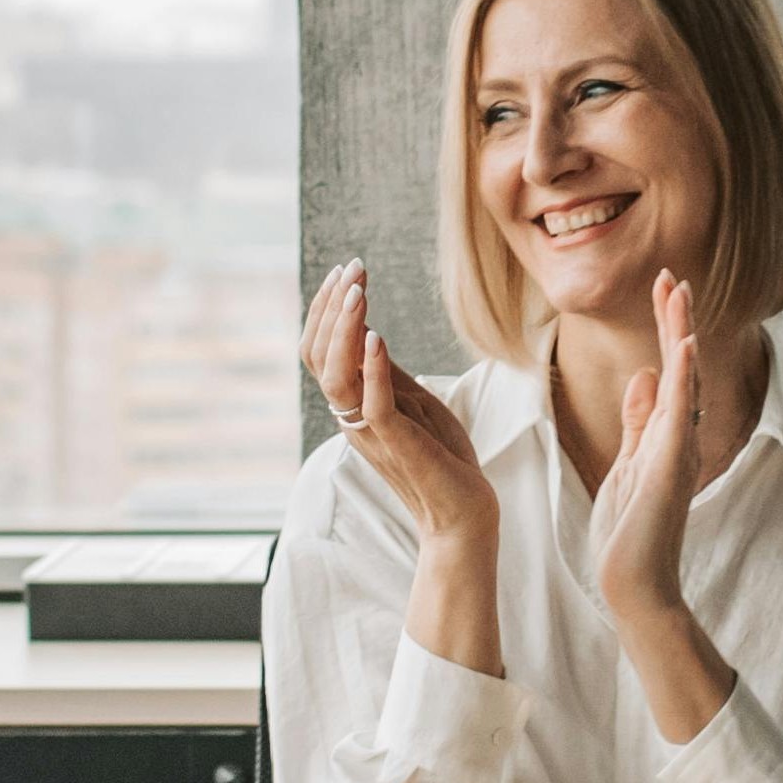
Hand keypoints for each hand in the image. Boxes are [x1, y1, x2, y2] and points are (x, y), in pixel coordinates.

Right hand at [299, 257, 501, 676]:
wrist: (465, 512)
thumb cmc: (443, 457)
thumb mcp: (414, 402)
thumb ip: (387, 373)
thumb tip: (368, 330)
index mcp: (352, 406)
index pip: (321, 351)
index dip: (328, 310)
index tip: (348, 271)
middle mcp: (351, 418)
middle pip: (318, 357)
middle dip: (332, 308)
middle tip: (352, 270)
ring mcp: (371, 433)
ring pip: (335, 378)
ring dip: (346, 330)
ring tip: (360, 293)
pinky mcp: (397, 446)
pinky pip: (373, 406)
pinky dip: (373, 370)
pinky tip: (379, 338)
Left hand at [589, 270, 702, 622]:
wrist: (634, 582)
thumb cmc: (630, 532)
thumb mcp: (627, 464)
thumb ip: (637, 421)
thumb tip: (642, 373)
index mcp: (664, 433)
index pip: (667, 368)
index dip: (666, 327)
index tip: (664, 287)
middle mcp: (678, 435)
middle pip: (680, 365)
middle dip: (675, 319)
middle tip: (672, 274)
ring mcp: (678, 449)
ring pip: (684, 380)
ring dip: (681, 335)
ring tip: (678, 293)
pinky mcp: (670, 464)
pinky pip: (679, 412)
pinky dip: (683, 377)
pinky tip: (684, 345)